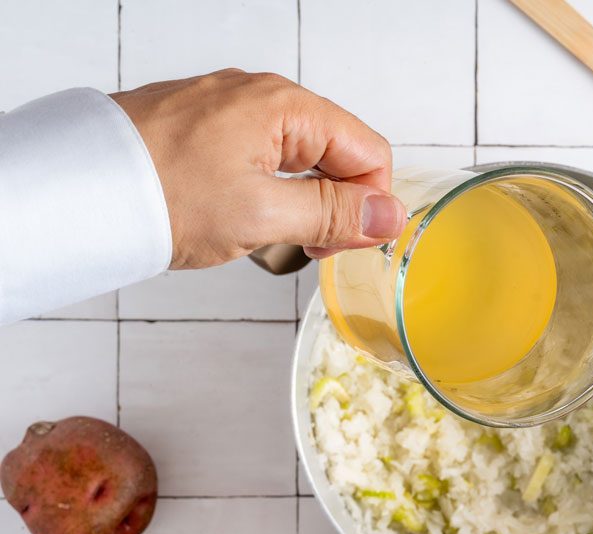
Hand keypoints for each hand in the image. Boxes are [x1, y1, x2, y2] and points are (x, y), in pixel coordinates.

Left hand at [112, 69, 406, 268]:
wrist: (75, 188)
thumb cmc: (160, 194)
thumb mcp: (263, 216)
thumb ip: (334, 214)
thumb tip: (390, 215)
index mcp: (285, 107)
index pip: (367, 152)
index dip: (369, 204)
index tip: (344, 244)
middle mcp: (260, 97)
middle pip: (336, 152)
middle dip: (335, 204)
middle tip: (308, 249)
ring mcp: (229, 109)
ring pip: (298, 157)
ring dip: (300, 202)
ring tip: (270, 237)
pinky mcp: (203, 127)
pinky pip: (260, 156)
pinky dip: (265, 191)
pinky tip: (241, 218)